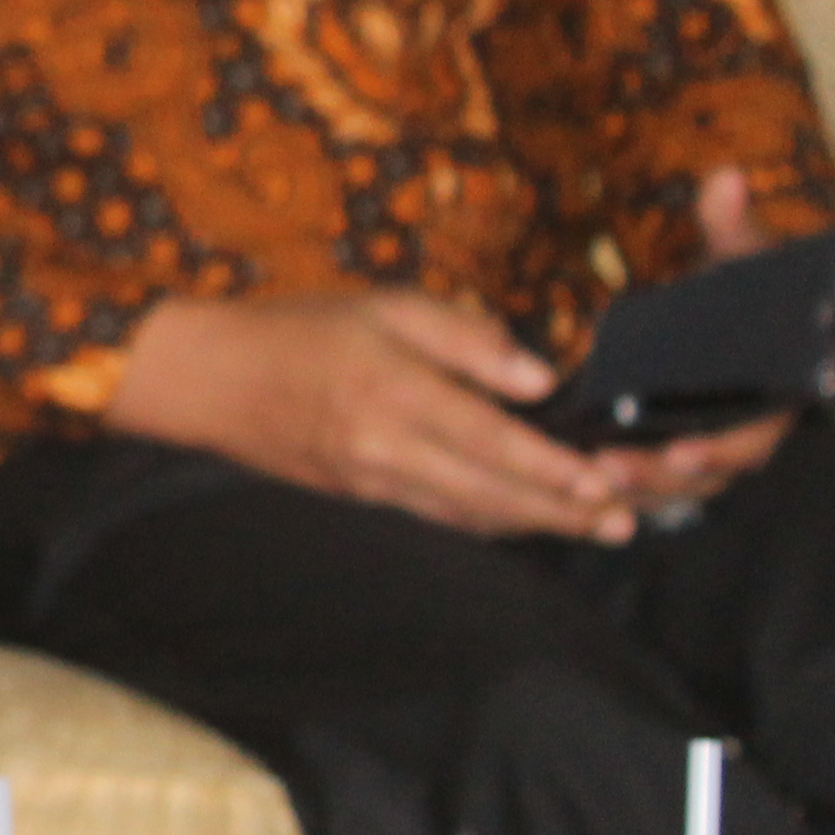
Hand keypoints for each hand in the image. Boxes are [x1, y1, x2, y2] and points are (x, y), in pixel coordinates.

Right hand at [113, 287, 637, 542]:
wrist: (207, 379)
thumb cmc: (297, 328)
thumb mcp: (382, 305)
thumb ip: (462, 336)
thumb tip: (535, 376)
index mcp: (394, 392)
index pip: (490, 439)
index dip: (551, 466)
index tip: (605, 478)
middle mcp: (387, 449)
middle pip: (491, 492)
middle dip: (563, 510)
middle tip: (626, 521)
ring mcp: (373, 482)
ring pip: (470, 513)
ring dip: (537, 525)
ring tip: (597, 529)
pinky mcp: (361, 496)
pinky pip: (439, 516)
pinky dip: (490, 522)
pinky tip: (523, 519)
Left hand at [599, 168, 798, 515]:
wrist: (756, 323)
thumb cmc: (752, 292)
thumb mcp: (747, 258)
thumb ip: (735, 227)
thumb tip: (725, 178)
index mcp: (772, 396)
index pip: (753, 437)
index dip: (720, 448)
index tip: (680, 449)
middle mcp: (741, 432)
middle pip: (704, 476)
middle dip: (656, 476)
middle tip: (604, 468)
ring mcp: (706, 449)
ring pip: (671, 488)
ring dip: (629, 487)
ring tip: (578, 474)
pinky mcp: (668, 454)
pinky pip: (646, 485)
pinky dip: (614, 487)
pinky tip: (565, 482)